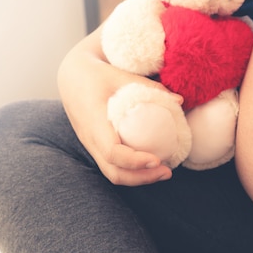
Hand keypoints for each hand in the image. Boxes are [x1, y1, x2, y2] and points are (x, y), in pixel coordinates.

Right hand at [57, 25, 178, 185]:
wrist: (71, 77)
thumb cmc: (96, 74)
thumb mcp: (121, 75)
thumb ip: (149, 87)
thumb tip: (180, 101)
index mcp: (93, 121)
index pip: (112, 152)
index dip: (135, 161)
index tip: (157, 159)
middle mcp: (90, 139)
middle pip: (113, 171)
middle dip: (141, 178)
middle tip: (167, 171)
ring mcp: (91, 145)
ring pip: (112, 173)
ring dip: (139, 178)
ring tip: (164, 171)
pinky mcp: (95, 147)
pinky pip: (112, 166)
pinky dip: (132, 170)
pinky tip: (151, 163)